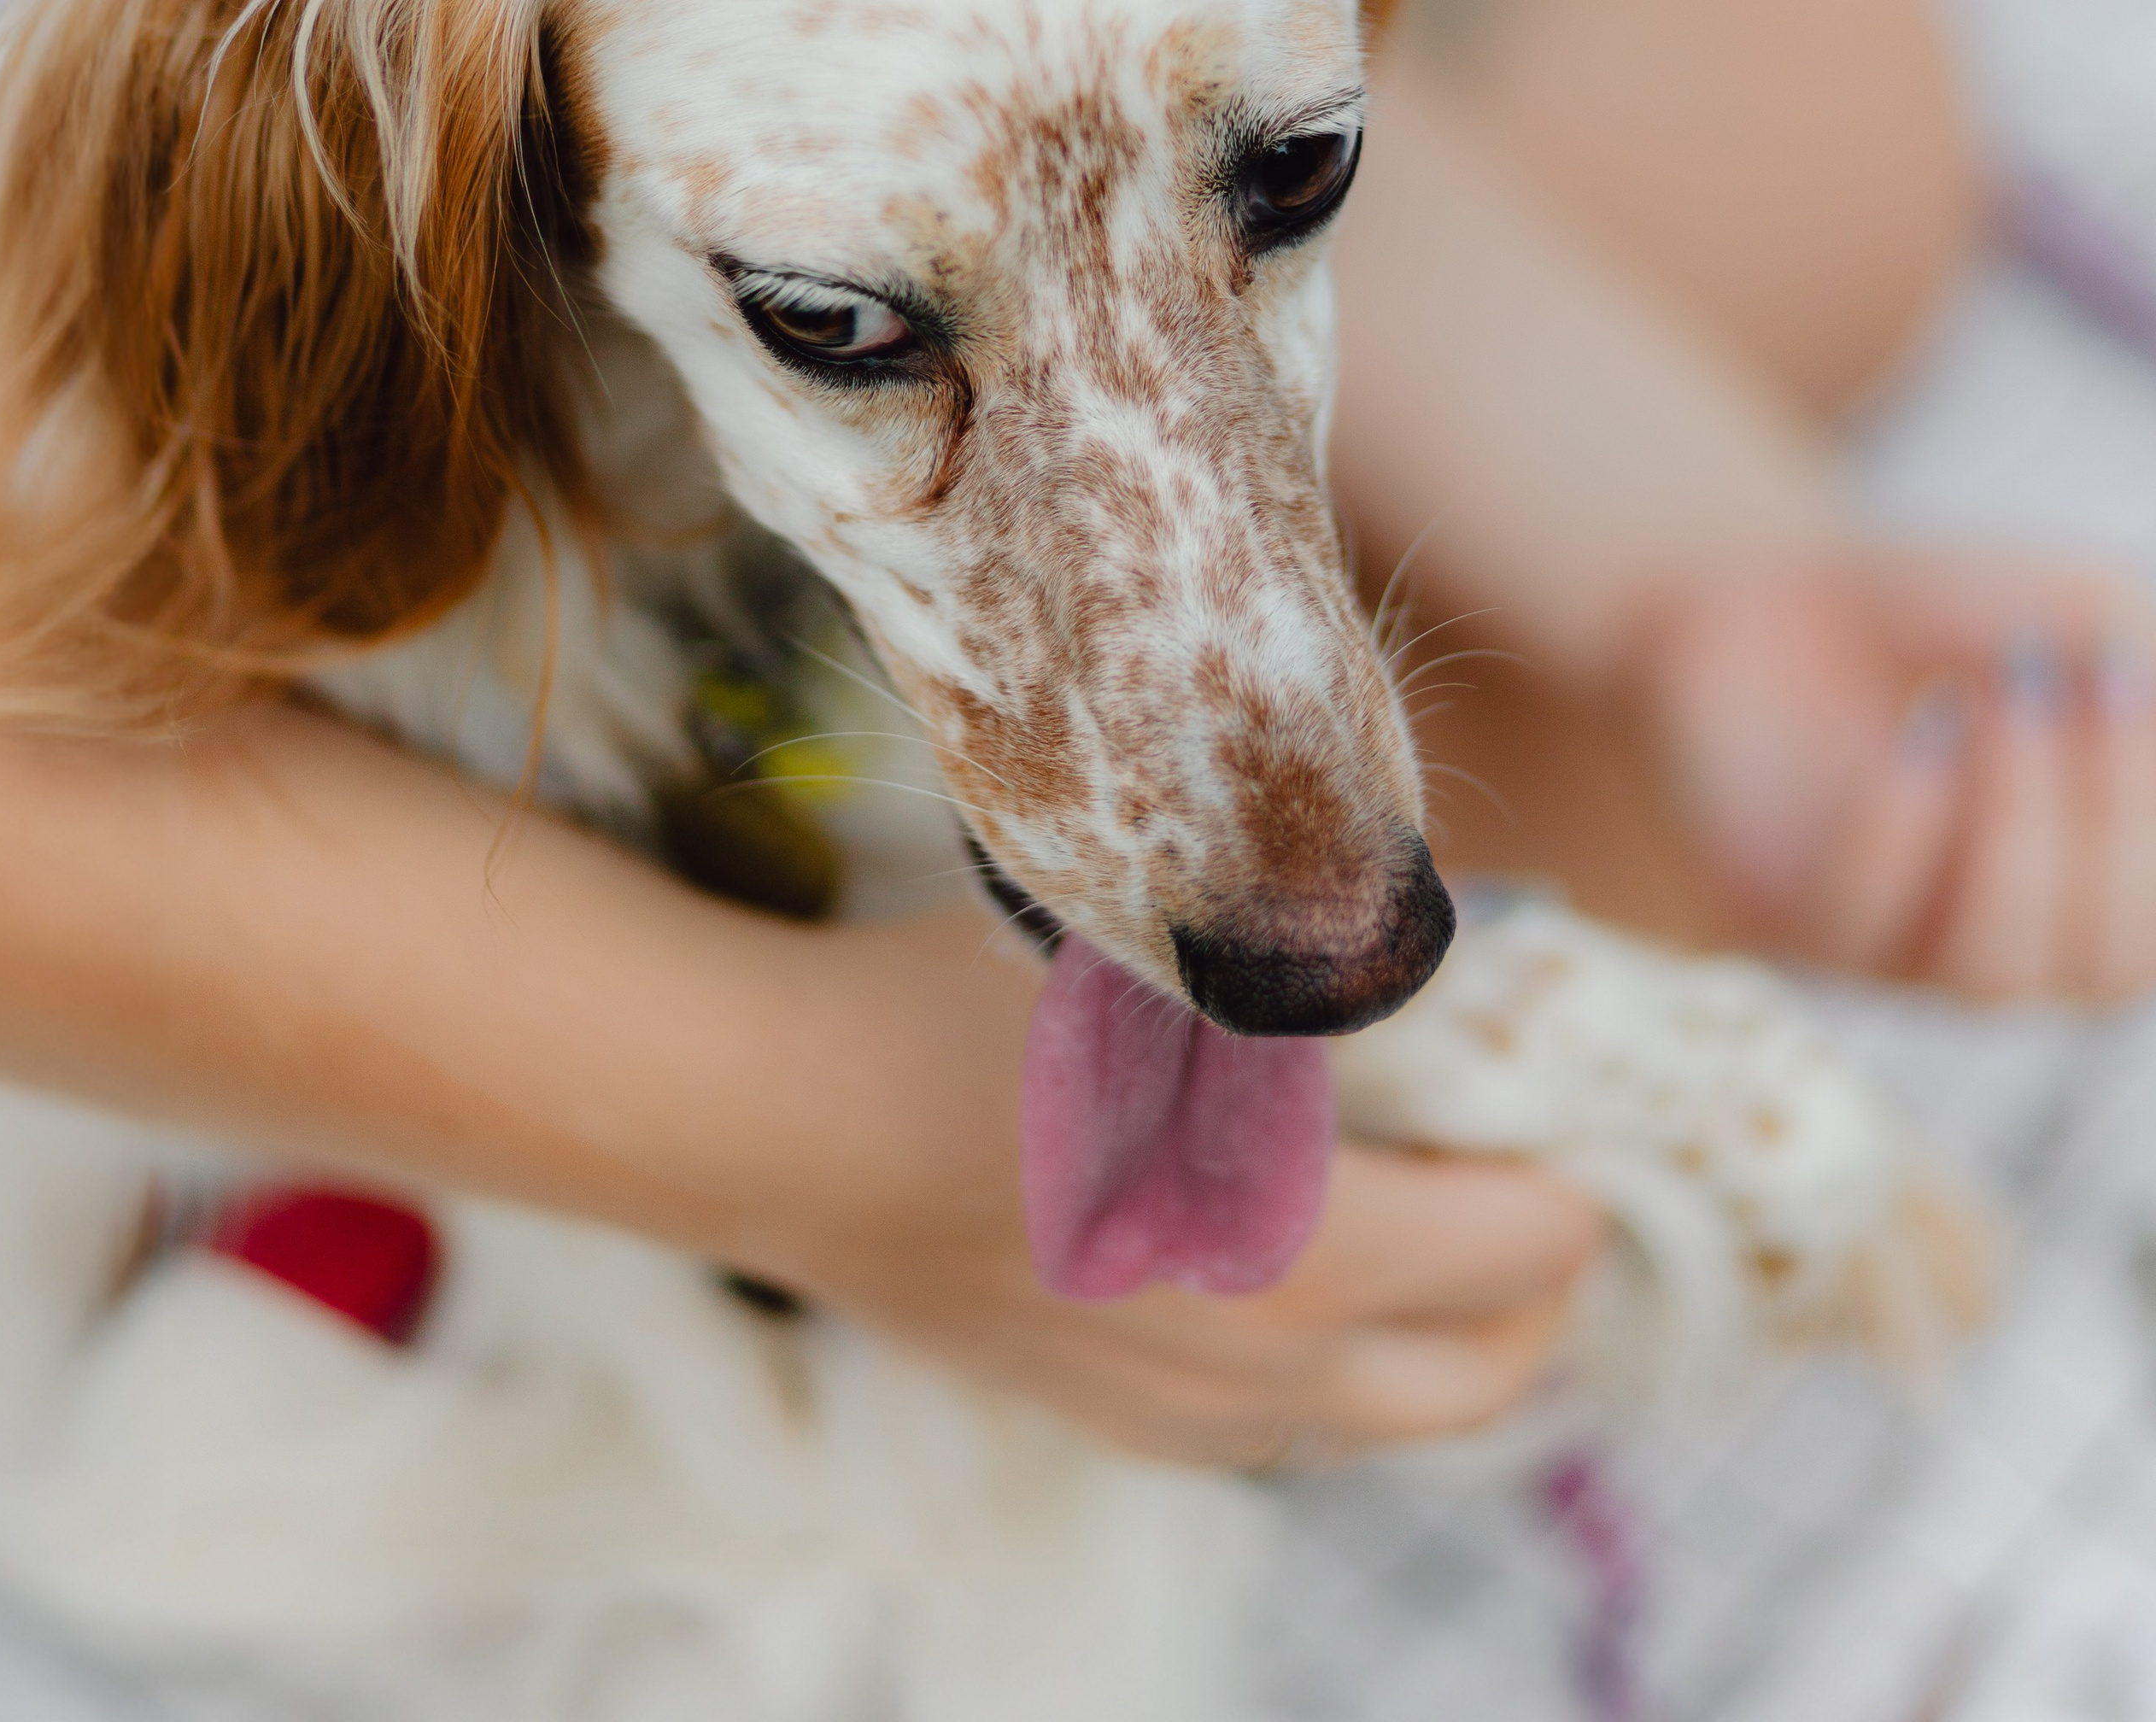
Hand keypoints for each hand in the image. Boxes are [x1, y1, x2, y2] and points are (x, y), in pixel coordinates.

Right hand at [752, 910, 1601, 1467]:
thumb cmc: (968, 1009)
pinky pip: (1286, 1427)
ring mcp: (1185, 1414)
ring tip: (1446, 1214)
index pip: (1529, 1246)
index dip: (1576, 1166)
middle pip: (1492, 1374)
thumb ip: (1314, 964)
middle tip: (1539, 1168)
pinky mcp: (1113, 1418)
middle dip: (1544, 1279)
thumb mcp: (1164, 961)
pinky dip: (1348, 1365)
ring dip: (1451, 1332)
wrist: (782, 1118)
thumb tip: (1439, 932)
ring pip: (1391, 1416)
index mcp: (1304, 1254)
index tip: (1576, 1090)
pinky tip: (1312, 1266)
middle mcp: (1267, 1370)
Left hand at [1638, 553, 2155, 1000]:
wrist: (1767, 593)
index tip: (2134, 680)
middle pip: (2103, 970)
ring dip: (2014, 835)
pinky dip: (1901, 834)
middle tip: (2078, 685)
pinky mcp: (1793, 917)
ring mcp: (1904, 945)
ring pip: (1991, 973)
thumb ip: (2141, 649)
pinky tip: (1921, 741)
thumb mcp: (2076, 608)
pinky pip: (1856, 926)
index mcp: (2105, 888)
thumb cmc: (1947, 612)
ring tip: (1992, 703)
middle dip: (2110, 829)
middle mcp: (2018, 942)